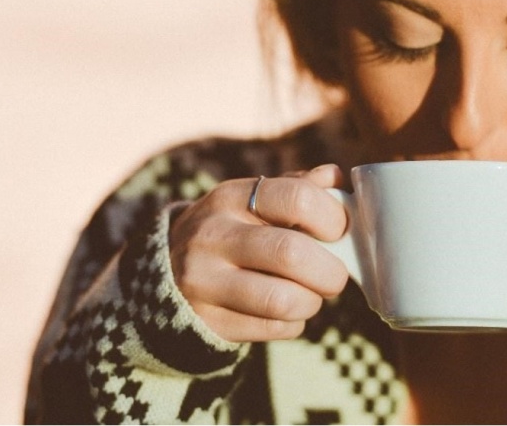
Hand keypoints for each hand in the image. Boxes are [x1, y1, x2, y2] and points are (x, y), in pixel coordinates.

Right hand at [169, 164, 349, 341]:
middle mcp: (213, 235)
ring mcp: (204, 281)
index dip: (333, 218)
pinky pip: (271, 328)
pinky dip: (292, 323)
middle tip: (335, 275)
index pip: (298, 198)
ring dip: (311, 302)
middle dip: (330, 271)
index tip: (339, 231)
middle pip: (291, 253)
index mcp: (232, 197)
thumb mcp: (254, 200)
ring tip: (310, 295)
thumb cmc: (232, 229)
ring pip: (282, 300)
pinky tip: (286, 311)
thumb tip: (336, 179)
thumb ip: (297, 187)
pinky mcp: (207, 321)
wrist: (167, 271)